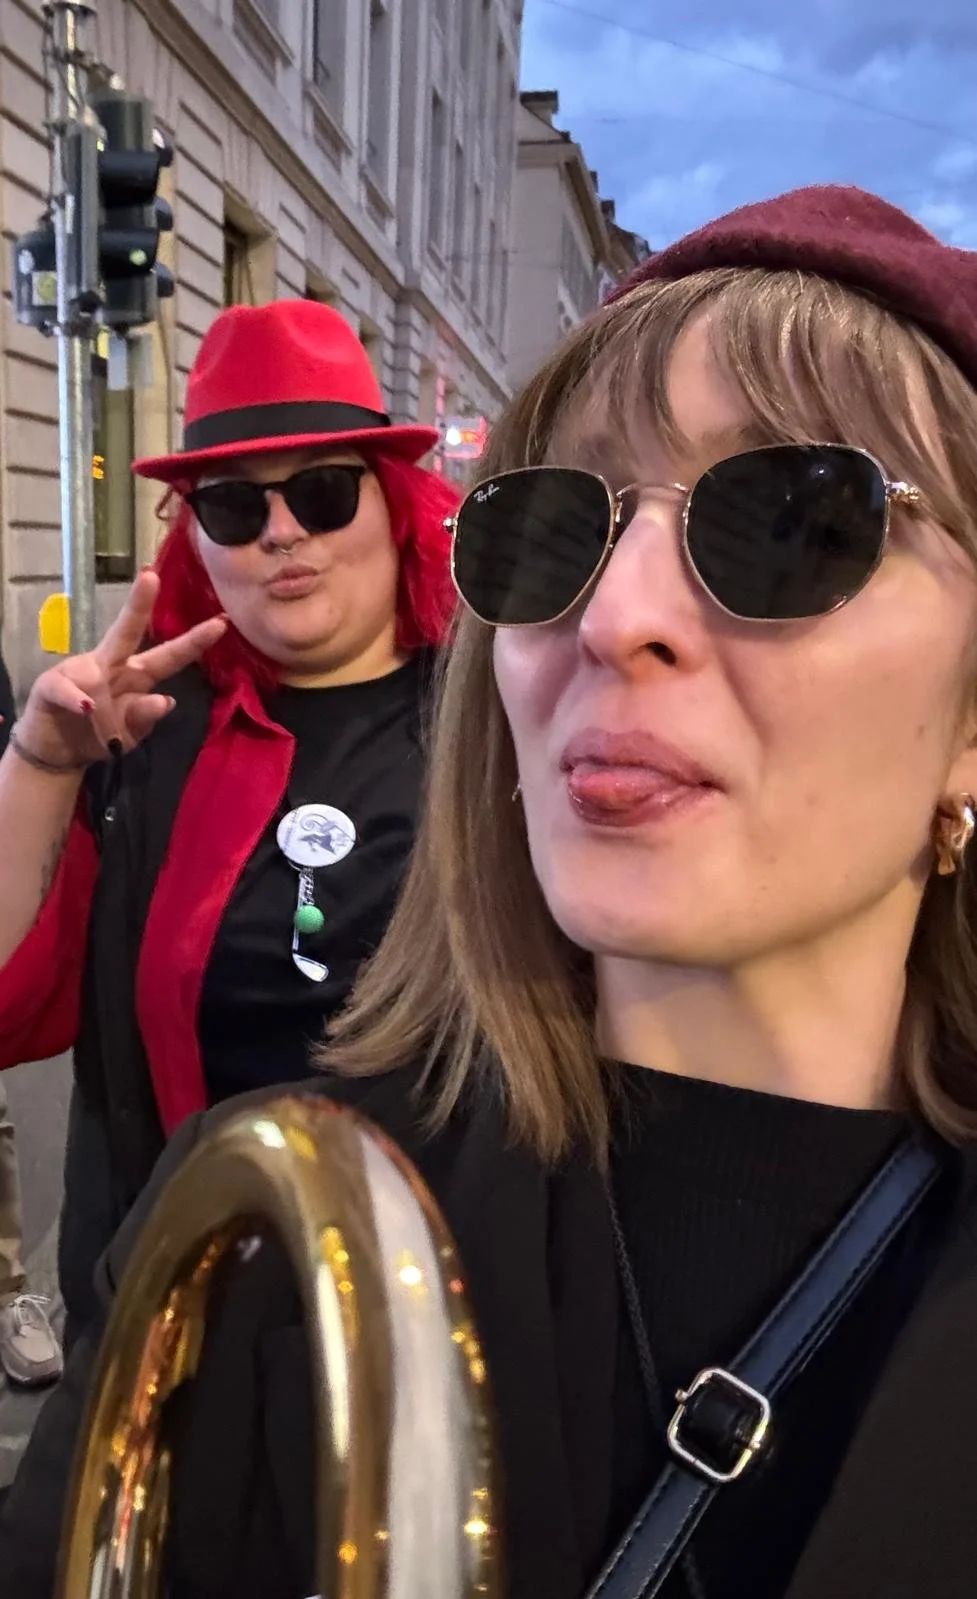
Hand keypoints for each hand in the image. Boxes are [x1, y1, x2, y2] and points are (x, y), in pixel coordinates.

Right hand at [12, 570, 226, 769]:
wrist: (56, 752)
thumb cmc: (99, 735)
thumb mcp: (129, 734)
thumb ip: (145, 718)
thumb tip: (166, 700)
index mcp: (136, 676)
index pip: (169, 656)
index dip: (194, 641)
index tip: (223, 621)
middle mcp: (111, 666)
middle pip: (127, 631)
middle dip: (140, 603)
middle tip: (152, 575)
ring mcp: (81, 672)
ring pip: (96, 660)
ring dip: (104, 684)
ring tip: (98, 711)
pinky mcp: (52, 685)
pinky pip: (66, 689)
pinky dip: (76, 698)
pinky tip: (85, 707)